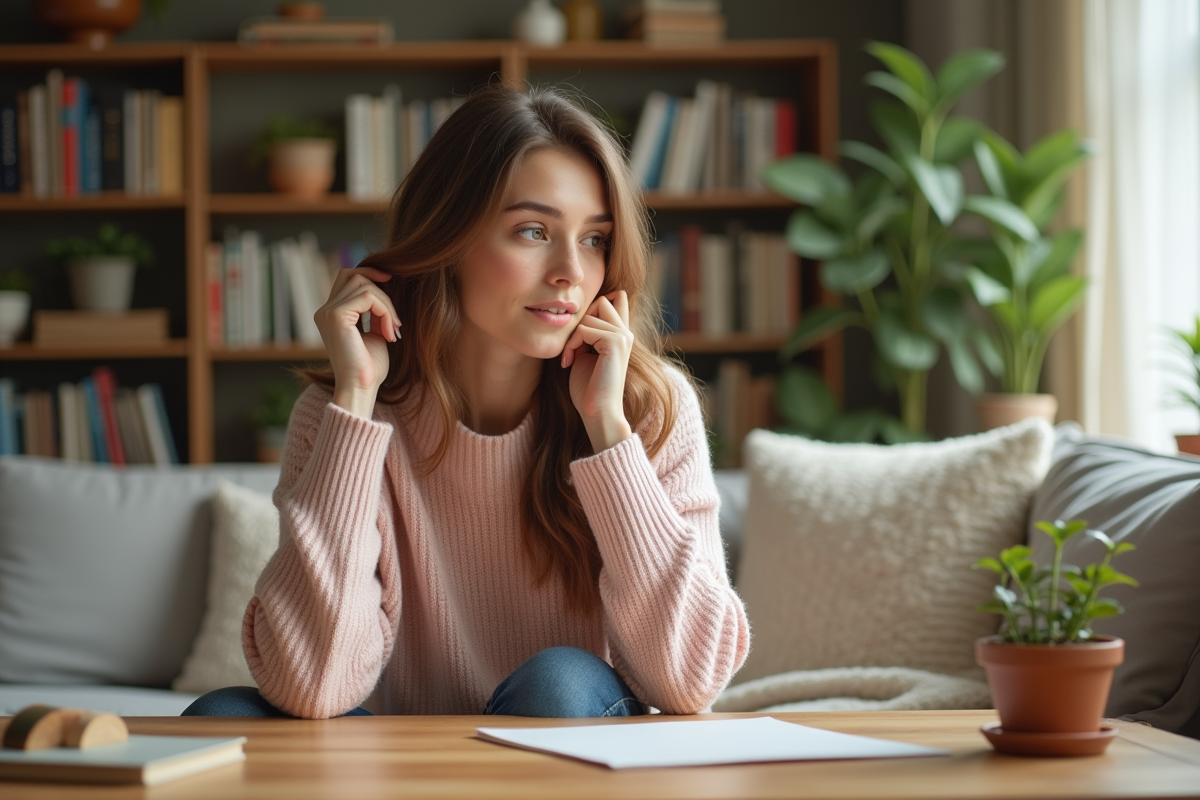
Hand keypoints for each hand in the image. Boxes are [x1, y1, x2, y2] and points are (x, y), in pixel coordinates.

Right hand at [313, 266, 401, 418]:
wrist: (361, 388)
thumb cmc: (369, 367)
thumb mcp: (374, 333)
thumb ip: (375, 312)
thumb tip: (386, 287)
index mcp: (330, 314)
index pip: (347, 277)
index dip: (369, 274)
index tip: (391, 282)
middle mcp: (324, 310)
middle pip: (355, 276)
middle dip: (382, 292)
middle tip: (396, 321)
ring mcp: (327, 311)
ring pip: (364, 285)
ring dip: (387, 305)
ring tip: (394, 330)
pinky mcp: (336, 316)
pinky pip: (368, 297)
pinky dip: (385, 312)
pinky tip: (390, 333)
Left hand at [561, 290, 633, 451]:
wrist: (598, 412)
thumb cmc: (588, 388)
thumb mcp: (585, 354)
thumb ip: (587, 333)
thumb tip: (579, 313)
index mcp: (621, 335)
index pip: (617, 299)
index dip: (596, 305)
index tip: (578, 335)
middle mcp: (625, 333)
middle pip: (600, 302)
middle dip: (580, 321)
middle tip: (572, 348)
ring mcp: (623, 336)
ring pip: (588, 317)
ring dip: (572, 338)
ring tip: (570, 358)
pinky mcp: (616, 342)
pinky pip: (583, 330)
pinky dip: (571, 345)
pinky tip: (569, 363)